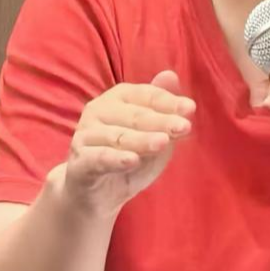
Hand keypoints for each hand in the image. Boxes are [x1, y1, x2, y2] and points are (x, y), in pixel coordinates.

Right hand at [62, 71, 195, 217]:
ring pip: (119, 137)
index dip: (169, 101)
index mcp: (118, 98)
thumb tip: (171, 75)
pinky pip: (99, 158)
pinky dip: (116, 158)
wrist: (98, 195)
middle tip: (184, 127)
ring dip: (143, 139)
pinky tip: (133, 160)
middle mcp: (98, 110)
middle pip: (135, 115)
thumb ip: (163, 109)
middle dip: (162, 121)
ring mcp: (85, 135)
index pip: (146, 95)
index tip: (190, 108)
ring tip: (163, 142)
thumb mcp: (153, 134)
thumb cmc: (129, 158)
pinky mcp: (79, 162)